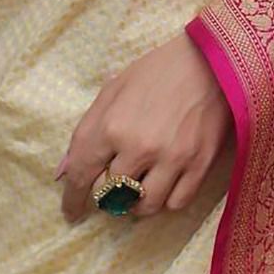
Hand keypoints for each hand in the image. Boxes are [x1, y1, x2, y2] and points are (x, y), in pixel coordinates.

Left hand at [56, 31, 233, 222]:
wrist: (209, 62)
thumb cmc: (156, 72)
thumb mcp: (112, 91)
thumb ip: (88, 131)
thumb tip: (64, 172)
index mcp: (111, 126)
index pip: (82, 175)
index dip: (73, 199)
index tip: (72, 212)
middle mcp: (138, 148)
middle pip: (110, 195)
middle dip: (106, 196)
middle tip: (110, 188)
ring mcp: (171, 160)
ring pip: (144, 206)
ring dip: (135, 203)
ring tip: (137, 189)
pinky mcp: (199, 165)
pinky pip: (175, 203)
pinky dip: (165, 200)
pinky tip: (163, 186)